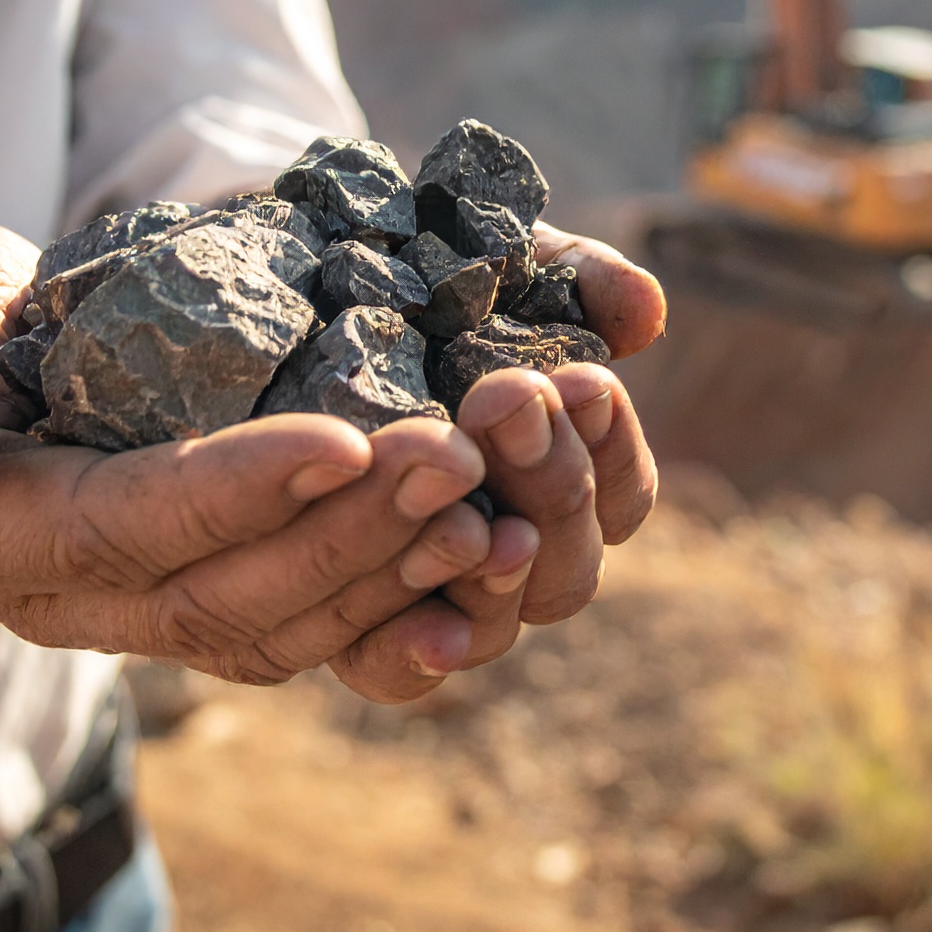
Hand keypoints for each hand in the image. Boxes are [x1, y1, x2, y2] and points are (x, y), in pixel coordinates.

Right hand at [0, 216, 508, 689]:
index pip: (118, 526)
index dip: (234, 492)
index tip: (349, 439)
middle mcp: (51, 597)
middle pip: (216, 595)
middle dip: (346, 534)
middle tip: (457, 457)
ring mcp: (122, 608)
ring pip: (270, 627)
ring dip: (385, 572)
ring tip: (485, 502)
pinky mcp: (183, 588)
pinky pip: (292, 624)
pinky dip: (385, 597)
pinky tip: (471, 545)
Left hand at [326, 224, 665, 701]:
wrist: (287, 285)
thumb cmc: (412, 279)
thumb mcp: (498, 262)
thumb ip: (578, 281)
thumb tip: (645, 314)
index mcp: (551, 468)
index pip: (619, 495)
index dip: (612, 452)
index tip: (583, 382)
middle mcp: (502, 538)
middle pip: (569, 565)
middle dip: (551, 484)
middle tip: (507, 401)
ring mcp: (428, 585)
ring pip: (498, 624)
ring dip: (498, 574)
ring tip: (475, 525)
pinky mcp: (345, 611)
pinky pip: (391, 668)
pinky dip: (414, 657)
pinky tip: (420, 631)